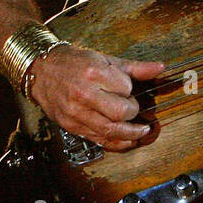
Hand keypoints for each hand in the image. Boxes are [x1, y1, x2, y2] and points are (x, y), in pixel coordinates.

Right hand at [28, 44, 164, 150]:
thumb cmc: (75, 63)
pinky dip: (116, 143)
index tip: (128, 89)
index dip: (131, 90)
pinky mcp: (72, 126)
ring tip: (142, 131)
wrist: (42, 72)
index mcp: (93, 73)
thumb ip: (135, 68)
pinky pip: (98, 140)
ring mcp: (76, 113)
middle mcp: (84, 95)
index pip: (125, 88)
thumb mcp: (105, 59)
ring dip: (131, 134)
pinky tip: (128, 141)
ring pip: (110, 131)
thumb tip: (160, 68)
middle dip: (132, 111)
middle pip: (119, 112)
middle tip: (132, 107)